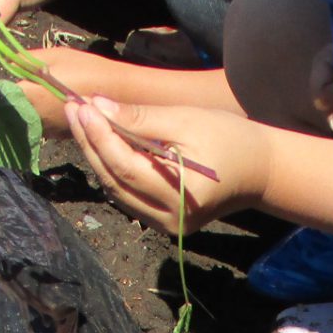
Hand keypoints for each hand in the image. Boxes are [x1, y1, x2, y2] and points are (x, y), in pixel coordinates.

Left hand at [65, 98, 271, 232]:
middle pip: (115, 182)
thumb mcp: (185, 121)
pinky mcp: (164, 223)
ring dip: (97, 157)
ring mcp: (166, 225)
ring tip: (84, 121)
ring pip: (116, 192)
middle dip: (91, 144)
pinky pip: (127, 197)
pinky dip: (112, 170)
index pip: (125, 167)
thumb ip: (140, 118)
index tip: (82, 106)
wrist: (258, 171)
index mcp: (181, 196)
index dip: (99, 137)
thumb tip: (97, 107)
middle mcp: (170, 219)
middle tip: (75, 109)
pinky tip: (102, 143)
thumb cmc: (228, 139)